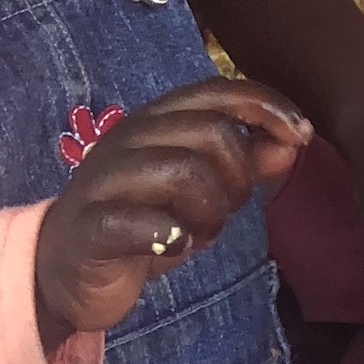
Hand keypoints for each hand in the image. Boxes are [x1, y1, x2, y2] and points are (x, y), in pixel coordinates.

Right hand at [34, 78, 312, 350]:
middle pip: (211, 133)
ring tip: (199, 234)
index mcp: (155, 121)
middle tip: (227, 212)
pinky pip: (142, 222)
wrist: (61, 272)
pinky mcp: (89, 226)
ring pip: (183, 172)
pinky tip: (174, 248)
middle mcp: (128, 138)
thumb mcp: (201, 192)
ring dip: (210, 211)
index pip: (217, 91)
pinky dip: (172, 237)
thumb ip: (244, 163)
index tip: (302, 136)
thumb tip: (292, 141)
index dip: (265, 106)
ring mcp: (104, 180)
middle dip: (239, 177)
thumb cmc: (141, 222)